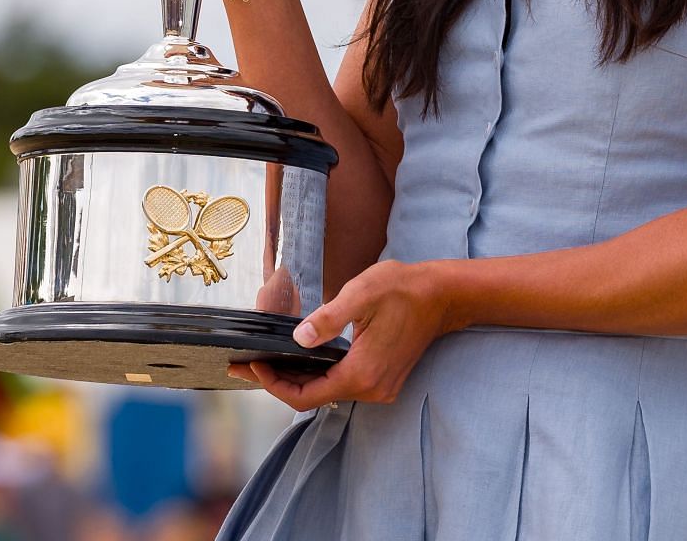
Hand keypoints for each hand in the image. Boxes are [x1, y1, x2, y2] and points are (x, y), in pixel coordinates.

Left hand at [227, 260, 454, 410]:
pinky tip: (300, 360)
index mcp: (361, 373)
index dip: (274, 384)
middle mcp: (371, 389)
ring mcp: (379, 387)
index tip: (253, 364)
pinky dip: (317, 375)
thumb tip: (299, 340)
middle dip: (277, 381)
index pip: (306, 396)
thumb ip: (328, 319)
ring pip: (327, 392)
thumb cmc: (402, 289)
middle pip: (313, 397)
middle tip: (244, 364)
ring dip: (296, 378)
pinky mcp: (383, 379)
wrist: (442, 296)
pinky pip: (341, 384)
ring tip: (266, 361)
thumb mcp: (361, 294)